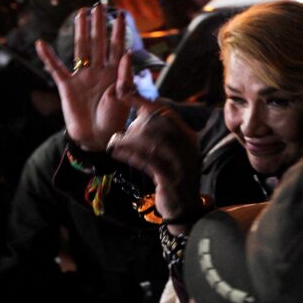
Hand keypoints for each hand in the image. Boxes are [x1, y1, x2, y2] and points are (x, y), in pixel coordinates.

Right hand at [36, 5, 130, 150]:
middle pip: (98, 43)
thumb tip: (127, 53)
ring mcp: (83, 77)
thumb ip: (124, 76)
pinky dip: (48, 56)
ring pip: (81, 49)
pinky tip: (41, 43)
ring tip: (80, 14)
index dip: (118, 31)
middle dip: (98, 24)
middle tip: (98, 6)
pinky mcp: (67, 86)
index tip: (121, 14)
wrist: (97, 137)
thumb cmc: (114, 119)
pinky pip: (56, 68)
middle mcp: (99, 71)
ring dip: (80, 31)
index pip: (117, 47)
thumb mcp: (123, 97)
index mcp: (114, 73)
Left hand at [106, 104, 201, 223]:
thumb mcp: (169, 153)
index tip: (124, 94)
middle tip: (120, 133)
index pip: (167, 113)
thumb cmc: (172, 178)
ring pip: (153, 143)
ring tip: (114, 142)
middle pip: (160, 125)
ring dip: (130, 141)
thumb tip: (138, 115)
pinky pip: (148, 162)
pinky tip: (117, 152)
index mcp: (188, 137)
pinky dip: (131, 155)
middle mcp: (188, 147)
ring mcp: (181, 163)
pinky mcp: (171, 178)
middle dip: (136, 126)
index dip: (145, 102)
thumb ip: (158, 135)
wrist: (184, 208)